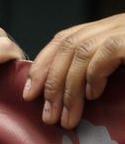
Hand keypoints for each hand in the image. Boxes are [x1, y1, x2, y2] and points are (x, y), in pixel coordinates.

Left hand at [23, 13, 124, 127]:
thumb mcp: (119, 65)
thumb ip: (94, 70)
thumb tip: (72, 97)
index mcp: (103, 30)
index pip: (62, 41)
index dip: (41, 65)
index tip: (29, 93)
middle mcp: (110, 26)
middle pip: (66, 49)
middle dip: (51, 84)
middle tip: (47, 115)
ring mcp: (121, 30)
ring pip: (80, 54)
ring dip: (69, 90)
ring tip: (67, 118)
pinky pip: (104, 55)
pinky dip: (94, 76)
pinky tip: (93, 95)